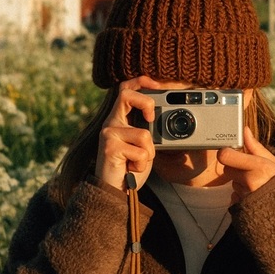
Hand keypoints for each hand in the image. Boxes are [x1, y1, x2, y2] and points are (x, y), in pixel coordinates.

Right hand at [94, 78, 157, 192]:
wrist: (113, 191)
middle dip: (146, 103)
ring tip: (136, 162)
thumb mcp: (142, 145)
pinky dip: (142, 164)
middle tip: (152, 119)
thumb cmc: (129, 168)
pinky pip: (141, 152)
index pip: (125, 90)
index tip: (157, 86)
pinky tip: (131, 169)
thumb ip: (147, 130)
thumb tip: (166, 119)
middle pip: (126, 95)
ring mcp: (109, 134)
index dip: (141, 82)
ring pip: (144, 134)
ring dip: (148, 153)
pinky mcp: (110, 148)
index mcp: (119, 119)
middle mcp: (111, 123)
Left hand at [217, 128, 274, 202]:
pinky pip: (234, 196)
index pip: (226, 156)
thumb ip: (255, 146)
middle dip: (236, 168)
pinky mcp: (242, 207)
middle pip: (227, 169)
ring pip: (233, 183)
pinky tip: (254, 194)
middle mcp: (250, 181)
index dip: (226, 153)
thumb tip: (245, 130)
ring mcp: (245, 195)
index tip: (232, 153)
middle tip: (251, 171)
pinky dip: (241, 195)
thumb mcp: (272, 161)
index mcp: (258, 166)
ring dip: (240, 183)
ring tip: (257, 184)